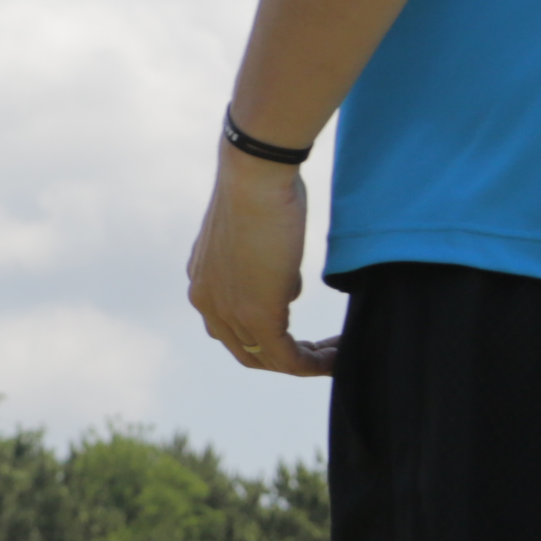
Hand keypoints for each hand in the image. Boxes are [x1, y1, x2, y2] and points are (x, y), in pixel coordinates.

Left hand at [185, 143, 339, 377]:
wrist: (254, 175)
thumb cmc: (261, 189)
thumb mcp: (256, 235)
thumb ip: (263, 265)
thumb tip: (283, 284)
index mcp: (203, 282)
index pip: (233, 330)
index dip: (270, 340)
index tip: (304, 337)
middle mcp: (206, 302)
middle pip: (247, 352)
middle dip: (286, 357)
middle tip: (323, 350)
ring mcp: (227, 311)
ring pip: (267, 359)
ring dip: (304, 363)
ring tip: (335, 353)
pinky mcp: (256, 314)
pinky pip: (286, 358)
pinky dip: (313, 365)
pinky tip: (337, 357)